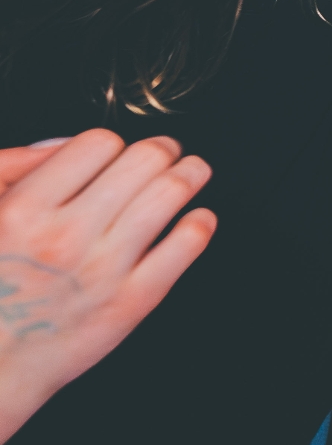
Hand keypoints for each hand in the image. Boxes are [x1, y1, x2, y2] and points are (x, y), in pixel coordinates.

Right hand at [0, 131, 215, 443]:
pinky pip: (185, 246)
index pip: (97, 143)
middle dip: (162, 150)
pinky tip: (198, 218)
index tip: (120, 149)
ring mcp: (103, 269)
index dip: (113, 142)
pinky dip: (199, 223)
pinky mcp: (130, 302)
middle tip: (166, 152)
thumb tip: (64, 143)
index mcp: (23, 211)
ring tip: (193, 171)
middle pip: (142, 161)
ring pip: (169, 194)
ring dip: (190, 174)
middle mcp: (66, 236)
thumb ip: (12, 170)